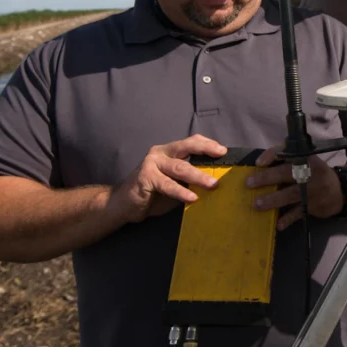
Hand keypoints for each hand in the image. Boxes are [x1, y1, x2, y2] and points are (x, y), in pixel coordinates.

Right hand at [109, 134, 224, 223]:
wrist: (123, 204)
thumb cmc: (153, 194)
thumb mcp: (175, 183)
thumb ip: (189, 179)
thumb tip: (215, 182)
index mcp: (169, 151)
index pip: (190, 142)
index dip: (207, 144)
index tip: (224, 150)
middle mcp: (160, 153)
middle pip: (186, 147)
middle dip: (206, 150)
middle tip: (221, 156)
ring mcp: (152, 163)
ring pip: (179, 167)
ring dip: (198, 176)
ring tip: (213, 184)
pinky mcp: (145, 177)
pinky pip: (167, 184)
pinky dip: (181, 191)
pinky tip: (192, 197)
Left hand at [245, 146, 343, 229]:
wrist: (340, 192)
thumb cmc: (316, 174)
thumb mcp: (307, 161)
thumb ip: (288, 160)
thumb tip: (261, 163)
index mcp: (306, 159)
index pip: (288, 152)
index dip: (272, 155)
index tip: (258, 163)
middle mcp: (310, 173)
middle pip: (287, 173)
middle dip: (268, 178)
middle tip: (249, 183)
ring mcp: (312, 191)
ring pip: (291, 194)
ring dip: (274, 199)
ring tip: (257, 204)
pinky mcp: (313, 206)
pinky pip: (298, 213)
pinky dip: (288, 219)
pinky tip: (278, 224)